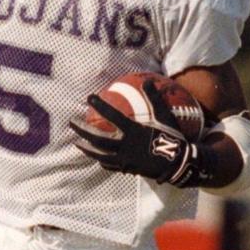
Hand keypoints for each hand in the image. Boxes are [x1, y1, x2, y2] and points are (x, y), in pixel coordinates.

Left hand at [69, 79, 212, 186]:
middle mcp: (125, 145)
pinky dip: (103, 162)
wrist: (178, 164)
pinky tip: (98, 159)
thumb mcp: (165, 116)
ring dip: (88, 149)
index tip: (89, 97)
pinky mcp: (128, 168)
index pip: (112, 116)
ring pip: (100, 155)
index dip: (100, 105)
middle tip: (71, 122)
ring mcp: (125, 159)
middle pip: (98, 138)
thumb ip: (154, 98)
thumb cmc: (173, 138)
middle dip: (83, 130)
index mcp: (133, 131)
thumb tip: (148, 80)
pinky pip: (111, 166)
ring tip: (78, 144)